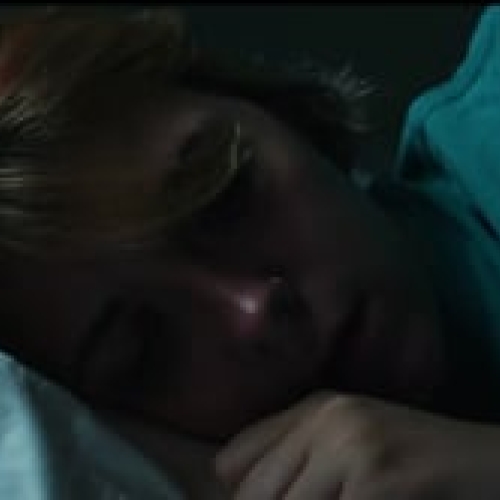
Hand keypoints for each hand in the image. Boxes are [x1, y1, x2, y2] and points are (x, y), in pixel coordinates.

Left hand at [214, 392, 499, 498]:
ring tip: (342, 498)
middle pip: (251, 493)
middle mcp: (325, 417)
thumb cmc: (413, 458)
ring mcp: (350, 444)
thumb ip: (297, 457)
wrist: (486, 463)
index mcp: (313, 407)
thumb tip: (235, 486)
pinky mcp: (376, 478)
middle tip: (318, 499)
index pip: (233, 459)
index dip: (240, 494)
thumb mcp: (347, 446)